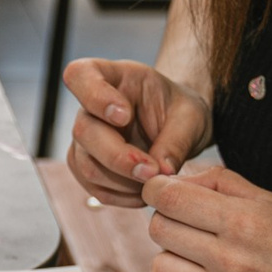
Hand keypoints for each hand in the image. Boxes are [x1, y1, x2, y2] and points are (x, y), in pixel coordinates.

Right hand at [62, 58, 211, 206]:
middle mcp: (90, 108)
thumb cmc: (181, 113)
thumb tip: (160, 172)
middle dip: (117, 156)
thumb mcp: (191, 118)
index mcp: (114, 77)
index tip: (123, 116)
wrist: (177, 129)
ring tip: (154, 182)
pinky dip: (121, 195)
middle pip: (84, 131)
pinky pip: (95, 187)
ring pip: (86, 165)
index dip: (94, 96)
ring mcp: (85, 139)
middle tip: (151, 171)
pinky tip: (144, 192)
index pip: (80, 75)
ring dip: (122, 181)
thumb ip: (177, 140)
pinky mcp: (87, 166)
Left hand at [141, 168, 271, 271]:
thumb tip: (180, 178)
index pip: (169, 199)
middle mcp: (234, 261)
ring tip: (203, 259)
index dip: (160, 190)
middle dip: (171, 220)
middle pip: (159, 230)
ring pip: (161, 270)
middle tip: (193, 224)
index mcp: (246, 222)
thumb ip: (226, 185)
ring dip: (176, 260)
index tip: (165, 192)